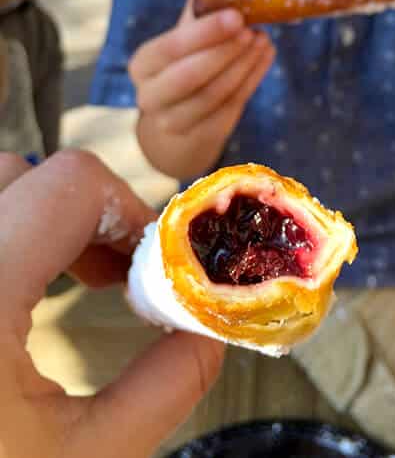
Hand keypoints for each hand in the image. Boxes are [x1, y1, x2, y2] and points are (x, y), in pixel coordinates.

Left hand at [0, 150, 223, 457]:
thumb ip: (169, 384)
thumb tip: (212, 326)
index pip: (68, 185)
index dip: (128, 210)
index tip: (148, 268)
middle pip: (19, 174)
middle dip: (83, 211)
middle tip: (113, 273)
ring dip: (39, 220)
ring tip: (70, 279)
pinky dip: (9, 239)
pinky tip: (21, 296)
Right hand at [129, 0, 275, 178]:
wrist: (178, 122)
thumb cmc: (184, 66)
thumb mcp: (187, 31)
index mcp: (144, 63)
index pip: (171, 48)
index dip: (205, 33)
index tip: (237, 15)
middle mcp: (151, 95)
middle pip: (189, 76)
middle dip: (225, 52)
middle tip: (254, 29)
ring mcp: (174, 120)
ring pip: (212, 95)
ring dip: (243, 66)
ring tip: (264, 41)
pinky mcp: (200, 135)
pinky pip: (229, 108)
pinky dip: (251, 81)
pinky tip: (265, 57)